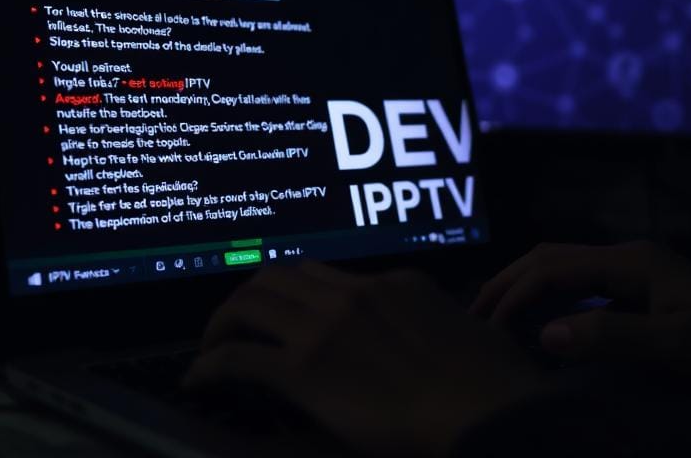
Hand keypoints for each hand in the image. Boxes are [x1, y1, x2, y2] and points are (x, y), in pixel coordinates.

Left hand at [184, 262, 549, 457]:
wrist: (487, 415)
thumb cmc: (492, 385)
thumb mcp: (468, 332)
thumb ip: (436, 321)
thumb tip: (432, 331)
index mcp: (393, 285)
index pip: (325, 275)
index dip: (294, 292)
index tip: (283, 311)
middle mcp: (352, 295)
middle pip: (279, 277)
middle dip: (249, 297)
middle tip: (236, 322)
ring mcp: (325, 328)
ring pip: (250, 303)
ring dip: (222, 323)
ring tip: (211, 344)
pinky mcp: (304, 371)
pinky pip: (237, 357)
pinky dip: (208, 364)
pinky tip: (198, 378)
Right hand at [471, 241, 690, 384]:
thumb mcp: (679, 346)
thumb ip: (611, 337)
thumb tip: (544, 333)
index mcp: (630, 261)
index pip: (553, 266)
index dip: (514, 292)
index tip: (485, 326)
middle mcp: (626, 259)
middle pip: (551, 258)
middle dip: (509, 282)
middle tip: (474, 317)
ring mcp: (634, 275)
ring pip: (564, 272)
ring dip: (527, 291)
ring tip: (495, 319)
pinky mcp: (641, 295)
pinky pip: (583, 291)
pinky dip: (552, 304)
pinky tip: (542, 326)